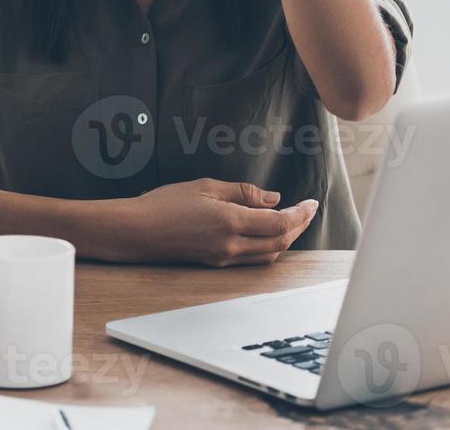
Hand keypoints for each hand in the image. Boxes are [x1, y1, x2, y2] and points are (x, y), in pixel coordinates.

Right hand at [119, 178, 317, 266]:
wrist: (137, 231)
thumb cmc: (165, 204)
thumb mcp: (206, 187)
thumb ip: (243, 193)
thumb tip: (273, 199)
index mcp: (230, 222)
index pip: (279, 223)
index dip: (301, 214)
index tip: (312, 203)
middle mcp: (230, 245)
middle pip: (279, 242)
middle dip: (299, 226)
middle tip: (308, 210)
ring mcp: (223, 258)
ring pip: (268, 254)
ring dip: (286, 238)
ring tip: (293, 220)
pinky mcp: (215, 263)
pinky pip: (252, 259)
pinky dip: (269, 246)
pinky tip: (268, 233)